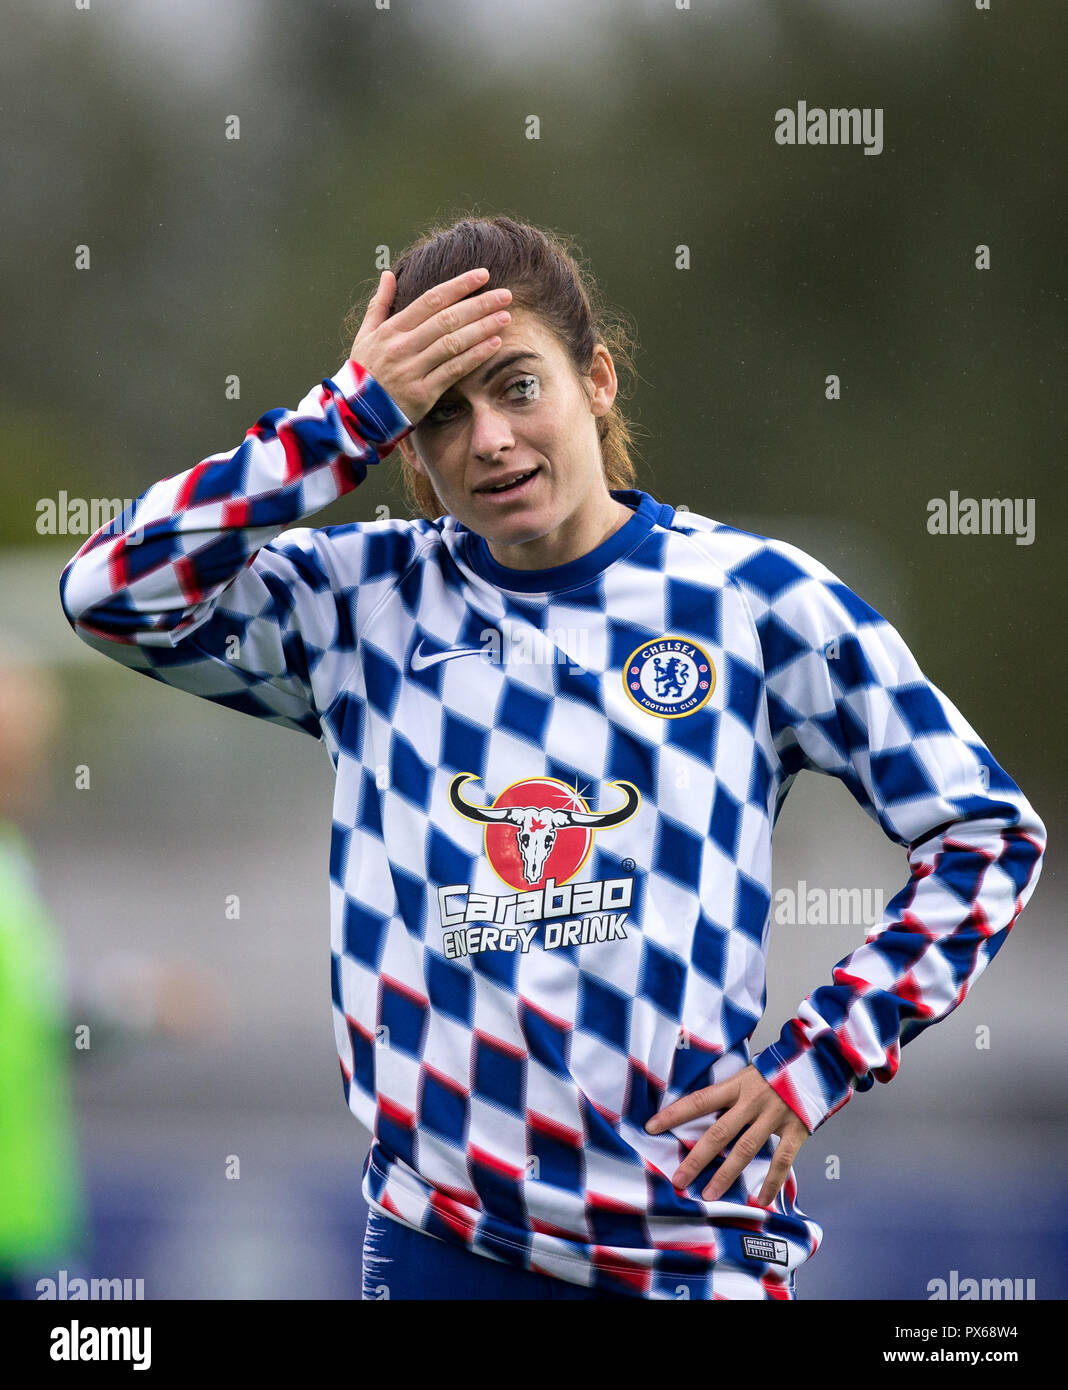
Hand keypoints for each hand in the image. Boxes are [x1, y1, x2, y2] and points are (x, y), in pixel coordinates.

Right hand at [348, 267, 511, 423]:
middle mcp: (402, 347)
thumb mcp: (365, 336)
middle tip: (505, 295)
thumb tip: (388, 274)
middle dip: (479, 304)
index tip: (482, 275)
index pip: (430, 300)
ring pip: (453, 343)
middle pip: (447, 319)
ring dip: (482, 328)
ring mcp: (413, 370)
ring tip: (505, 317)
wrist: (355, 414)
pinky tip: (493, 344)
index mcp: (391, 330)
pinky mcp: (423, 393)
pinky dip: (475, 356)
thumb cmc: (364, 373)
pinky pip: (454, 370)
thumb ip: (379, 304)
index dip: (459, 286)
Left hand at [644, 1063, 810, 1206]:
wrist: (818, 1063)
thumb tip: (701, 1112)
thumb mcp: (748, 1073)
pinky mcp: (796, 1129)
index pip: (699, 1100)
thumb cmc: (777, 1070)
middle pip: (719, 1132)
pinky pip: (782, 1160)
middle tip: (678, 1179)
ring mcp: (775, 1116)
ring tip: (708, 1195)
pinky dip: (771, 1182)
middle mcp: (753, 1101)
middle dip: (697, 1158)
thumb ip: (729, 1093)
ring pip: (746, 1150)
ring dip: (726, 1175)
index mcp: (737, 1084)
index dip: (674, 1114)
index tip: (651, 1127)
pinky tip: (760, 1199)